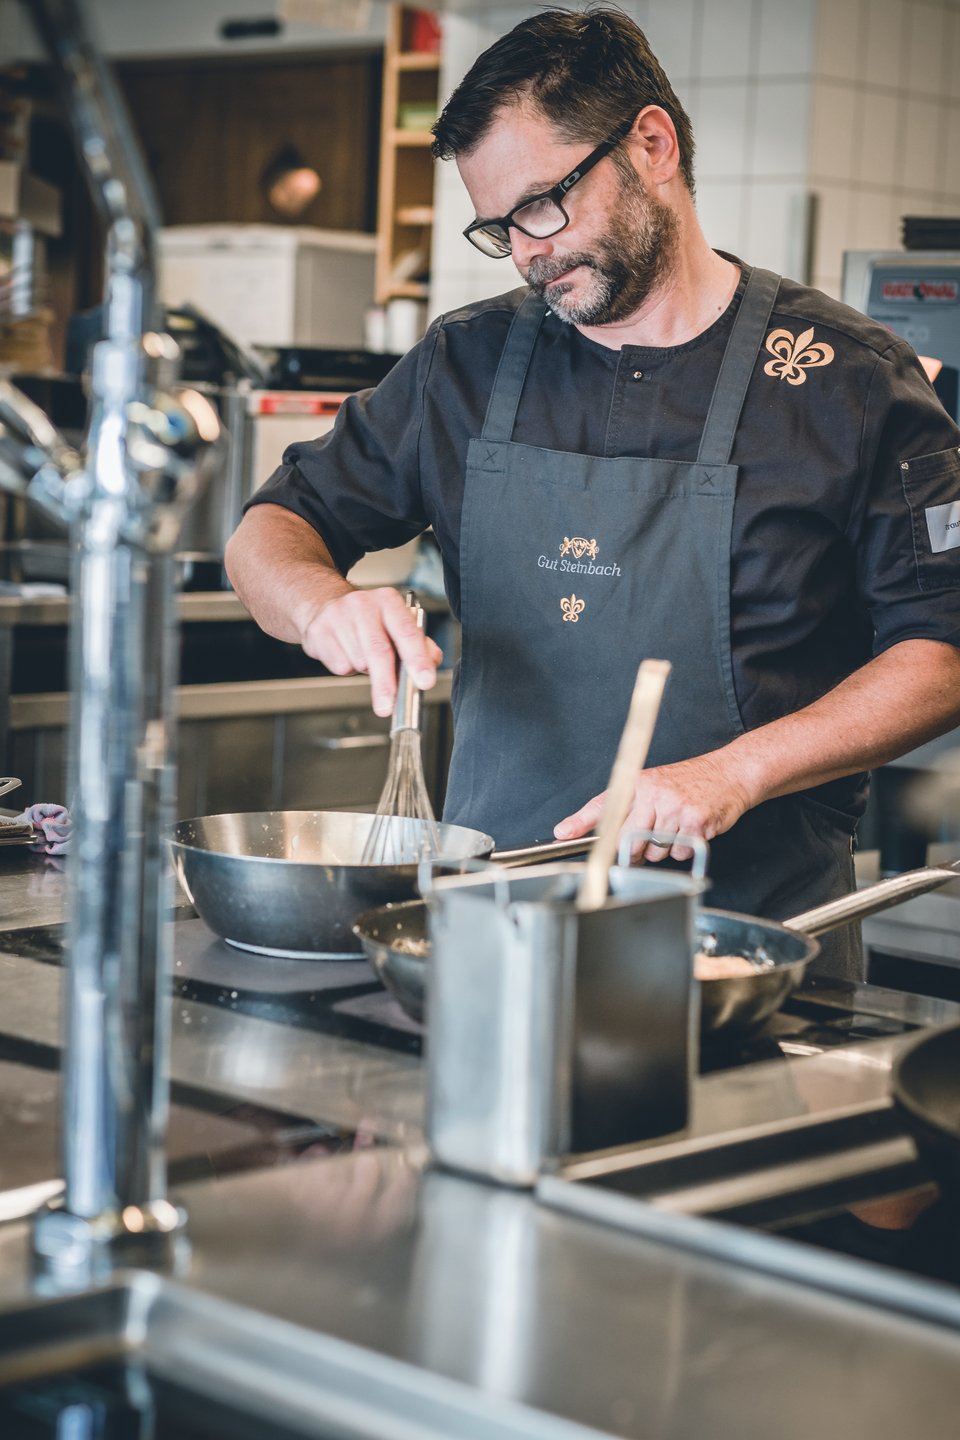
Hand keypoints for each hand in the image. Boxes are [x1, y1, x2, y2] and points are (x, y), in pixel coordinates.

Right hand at [296, 586, 442, 716]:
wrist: (322, 607)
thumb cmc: (367, 620)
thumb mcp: (396, 623)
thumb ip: (419, 644)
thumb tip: (432, 662)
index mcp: (388, 601)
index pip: (407, 632)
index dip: (417, 659)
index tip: (424, 682)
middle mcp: (363, 604)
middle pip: (378, 651)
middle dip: (386, 683)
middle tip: (389, 705)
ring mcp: (337, 616)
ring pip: (359, 661)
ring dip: (366, 671)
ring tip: (364, 657)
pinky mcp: (319, 632)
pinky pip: (340, 666)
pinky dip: (348, 669)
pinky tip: (347, 654)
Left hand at [554, 751, 753, 862]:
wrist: (729, 773)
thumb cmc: (689, 783)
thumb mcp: (652, 784)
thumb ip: (626, 807)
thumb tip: (596, 830)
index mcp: (639, 784)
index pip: (604, 805)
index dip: (580, 822)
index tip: (562, 834)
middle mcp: (654, 794)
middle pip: (627, 840)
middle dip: (633, 851)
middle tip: (645, 842)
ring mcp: (674, 808)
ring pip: (655, 851)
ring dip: (663, 848)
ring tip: (675, 828)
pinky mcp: (695, 822)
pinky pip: (678, 853)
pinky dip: (683, 849)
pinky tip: (690, 830)